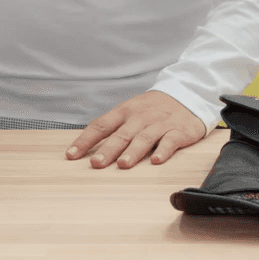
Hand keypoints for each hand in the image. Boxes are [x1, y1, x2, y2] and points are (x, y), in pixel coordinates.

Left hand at [65, 90, 205, 168]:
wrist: (187, 94)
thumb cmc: (152, 108)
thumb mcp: (131, 111)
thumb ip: (114, 127)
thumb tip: (88, 147)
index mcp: (124, 111)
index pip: (101, 125)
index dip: (85, 140)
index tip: (71, 155)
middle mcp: (140, 117)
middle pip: (121, 134)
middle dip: (108, 149)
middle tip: (96, 163)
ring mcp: (159, 123)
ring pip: (144, 138)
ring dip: (133, 152)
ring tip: (123, 164)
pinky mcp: (179, 131)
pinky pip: (170, 141)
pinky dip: (163, 150)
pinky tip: (156, 160)